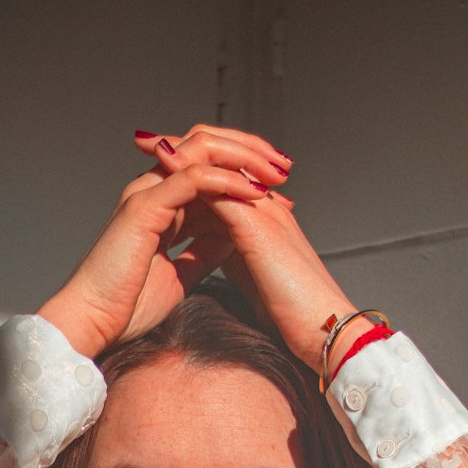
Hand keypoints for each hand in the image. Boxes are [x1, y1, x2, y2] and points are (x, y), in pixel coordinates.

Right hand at [37, 127, 289, 359]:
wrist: (95, 323)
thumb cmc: (127, 306)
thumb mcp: (181, 274)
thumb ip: (204, 250)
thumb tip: (232, 237)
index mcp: (161, 204)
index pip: (207, 167)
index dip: (245, 171)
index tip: (280, 188)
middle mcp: (152, 189)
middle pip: (206, 146)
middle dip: (249, 152)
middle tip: (284, 166)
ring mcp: (146, 193)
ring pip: (201, 151)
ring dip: (243, 158)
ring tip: (275, 173)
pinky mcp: (144, 207)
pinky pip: (192, 179)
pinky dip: (226, 182)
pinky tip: (253, 193)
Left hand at [133, 126, 361, 374]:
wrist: (322, 327)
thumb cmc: (291, 311)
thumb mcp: (252, 272)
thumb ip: (230, 252)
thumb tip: (207, 245)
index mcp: (263, 216)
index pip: (223, 177)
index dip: (190, 167)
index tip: (155, 162)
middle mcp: (264, 204)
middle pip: (221, 160)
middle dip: (182, 149)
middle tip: (146, 141)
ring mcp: (263, 210)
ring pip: (220, 166)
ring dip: (183, 154)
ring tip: (150, 144)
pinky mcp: (258, 226)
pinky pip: (221, 188)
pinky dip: (191, 177)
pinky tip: (166, 172)